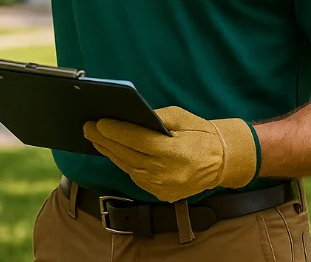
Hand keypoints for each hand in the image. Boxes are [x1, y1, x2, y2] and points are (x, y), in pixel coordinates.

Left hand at [83, 106, 257, 202]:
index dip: (116, 131)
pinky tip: (112, 151)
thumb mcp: (181, 117)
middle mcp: (166, 173)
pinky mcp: (161, 194)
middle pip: (127, 154)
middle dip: (105, 140)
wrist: (222, 162)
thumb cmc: (200, 134)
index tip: (98, 122)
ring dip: (109, 152)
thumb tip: (128, 116)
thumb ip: (155, 117)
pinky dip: (123, 163)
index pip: (137, 140)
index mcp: (173, 152)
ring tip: (95, 138)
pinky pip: (135, 176)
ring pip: (128, 167)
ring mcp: (162, 187)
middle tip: (87, 127)